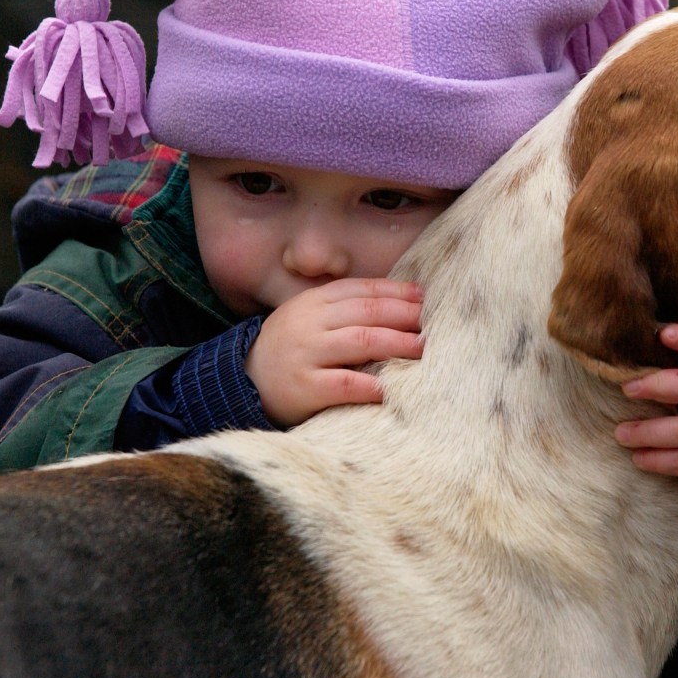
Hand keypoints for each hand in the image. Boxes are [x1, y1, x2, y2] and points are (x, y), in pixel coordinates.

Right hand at [246, 278, 423, 427]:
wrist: (244, 380)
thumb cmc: (292, 348)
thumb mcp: (312, 317)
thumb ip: (347, 309)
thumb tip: (404, 303)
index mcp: (315, 301)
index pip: (363, 290)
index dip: (397, 292)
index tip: (425, 298)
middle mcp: (311, 322)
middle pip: (367, 312)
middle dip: (405, 316)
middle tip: (433, 324)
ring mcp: (306, 354)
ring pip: (360, 342)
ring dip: (397, 344)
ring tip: (422, 349)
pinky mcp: (303, 388)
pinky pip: (343, 384)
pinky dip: (370, 385)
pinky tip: (390, 387)